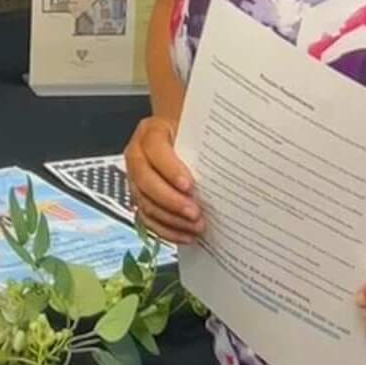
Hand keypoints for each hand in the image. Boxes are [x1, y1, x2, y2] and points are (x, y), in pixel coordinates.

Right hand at [125, 115, 202, 243]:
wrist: (179, 139)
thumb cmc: (190, 133)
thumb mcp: (197, 129)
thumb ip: (207, 142)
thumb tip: (230, 160)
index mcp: (151, 132)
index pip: (154, 149)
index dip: (170, 169)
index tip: (189, 186)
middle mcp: (138, 154)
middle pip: (145, 180)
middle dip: (171, 200)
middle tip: (195, 212)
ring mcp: (135, 178)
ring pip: (145, 202)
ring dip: (170, 219)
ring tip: (195, 226)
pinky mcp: (140, 198)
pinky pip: (147, 218)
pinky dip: (166, 230)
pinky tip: (185, 235)